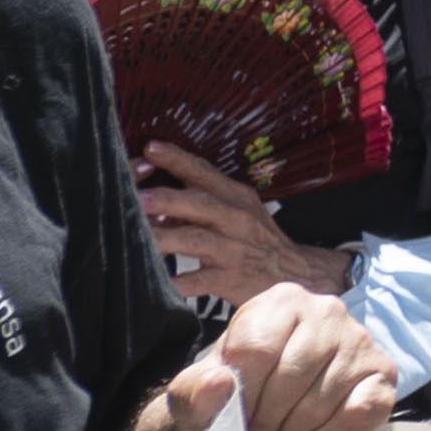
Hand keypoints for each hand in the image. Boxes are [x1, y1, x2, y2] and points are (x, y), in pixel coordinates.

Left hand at [135, 147, 352, 312]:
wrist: (291, 272)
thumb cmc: (254, 237)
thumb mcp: (238, 210)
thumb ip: (200, 202)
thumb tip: (153, 198)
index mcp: (236, 196)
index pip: (204, 173)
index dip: (177, 160)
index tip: (151, 148)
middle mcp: (236, 219)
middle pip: (200, 204)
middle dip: (168, 200)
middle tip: (140, 197)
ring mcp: (233, 249)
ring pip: (196, 241)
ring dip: (166, 237)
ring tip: (139, 236)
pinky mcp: (229, 278)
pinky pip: (200, 281)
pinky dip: (179, 282)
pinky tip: (160, 283)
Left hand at [200, 285, 397, 430]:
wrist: (272, 397)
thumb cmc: (236, 388)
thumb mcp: (200, 388)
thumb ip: (195, 389)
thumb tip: (220, 384)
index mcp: (280, 302)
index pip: (255, 351)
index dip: (240, 396)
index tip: (234, 418)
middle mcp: (326, 309)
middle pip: (291, 377)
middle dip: (267, 421)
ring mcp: (360, 339)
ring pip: (324, 398)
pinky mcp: (383, 371)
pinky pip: (362, 411)